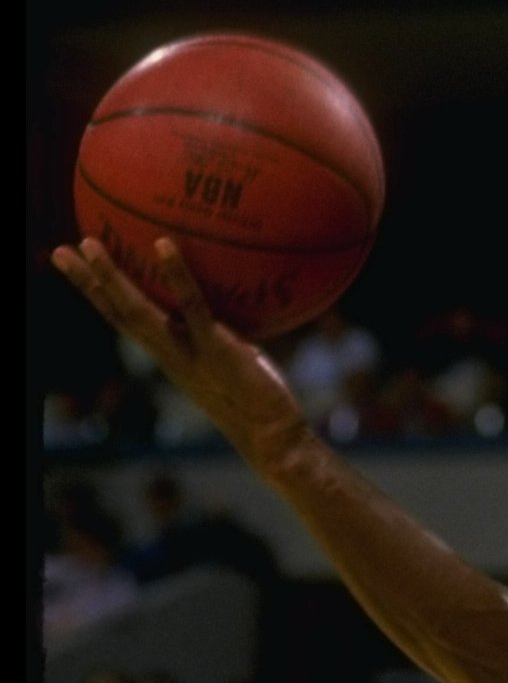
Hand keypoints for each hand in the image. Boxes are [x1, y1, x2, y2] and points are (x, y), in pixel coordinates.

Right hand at [52, 237, 306, 470]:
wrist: (272, 438)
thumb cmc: (259, 397)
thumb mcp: (234, 356)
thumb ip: (222, 332)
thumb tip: (235, 295)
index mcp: (168, 355)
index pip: (123, 320)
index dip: (98, 295)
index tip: (78, 269)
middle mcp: (168, 355)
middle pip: (116, 314)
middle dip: (85, 284)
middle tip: (60, 252)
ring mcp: (187, 354)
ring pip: (136, 312)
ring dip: (110, 278)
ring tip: (90, 244)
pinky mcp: (215, 349)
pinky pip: (192, 306)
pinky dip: (176, 275)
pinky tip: (163, 244)